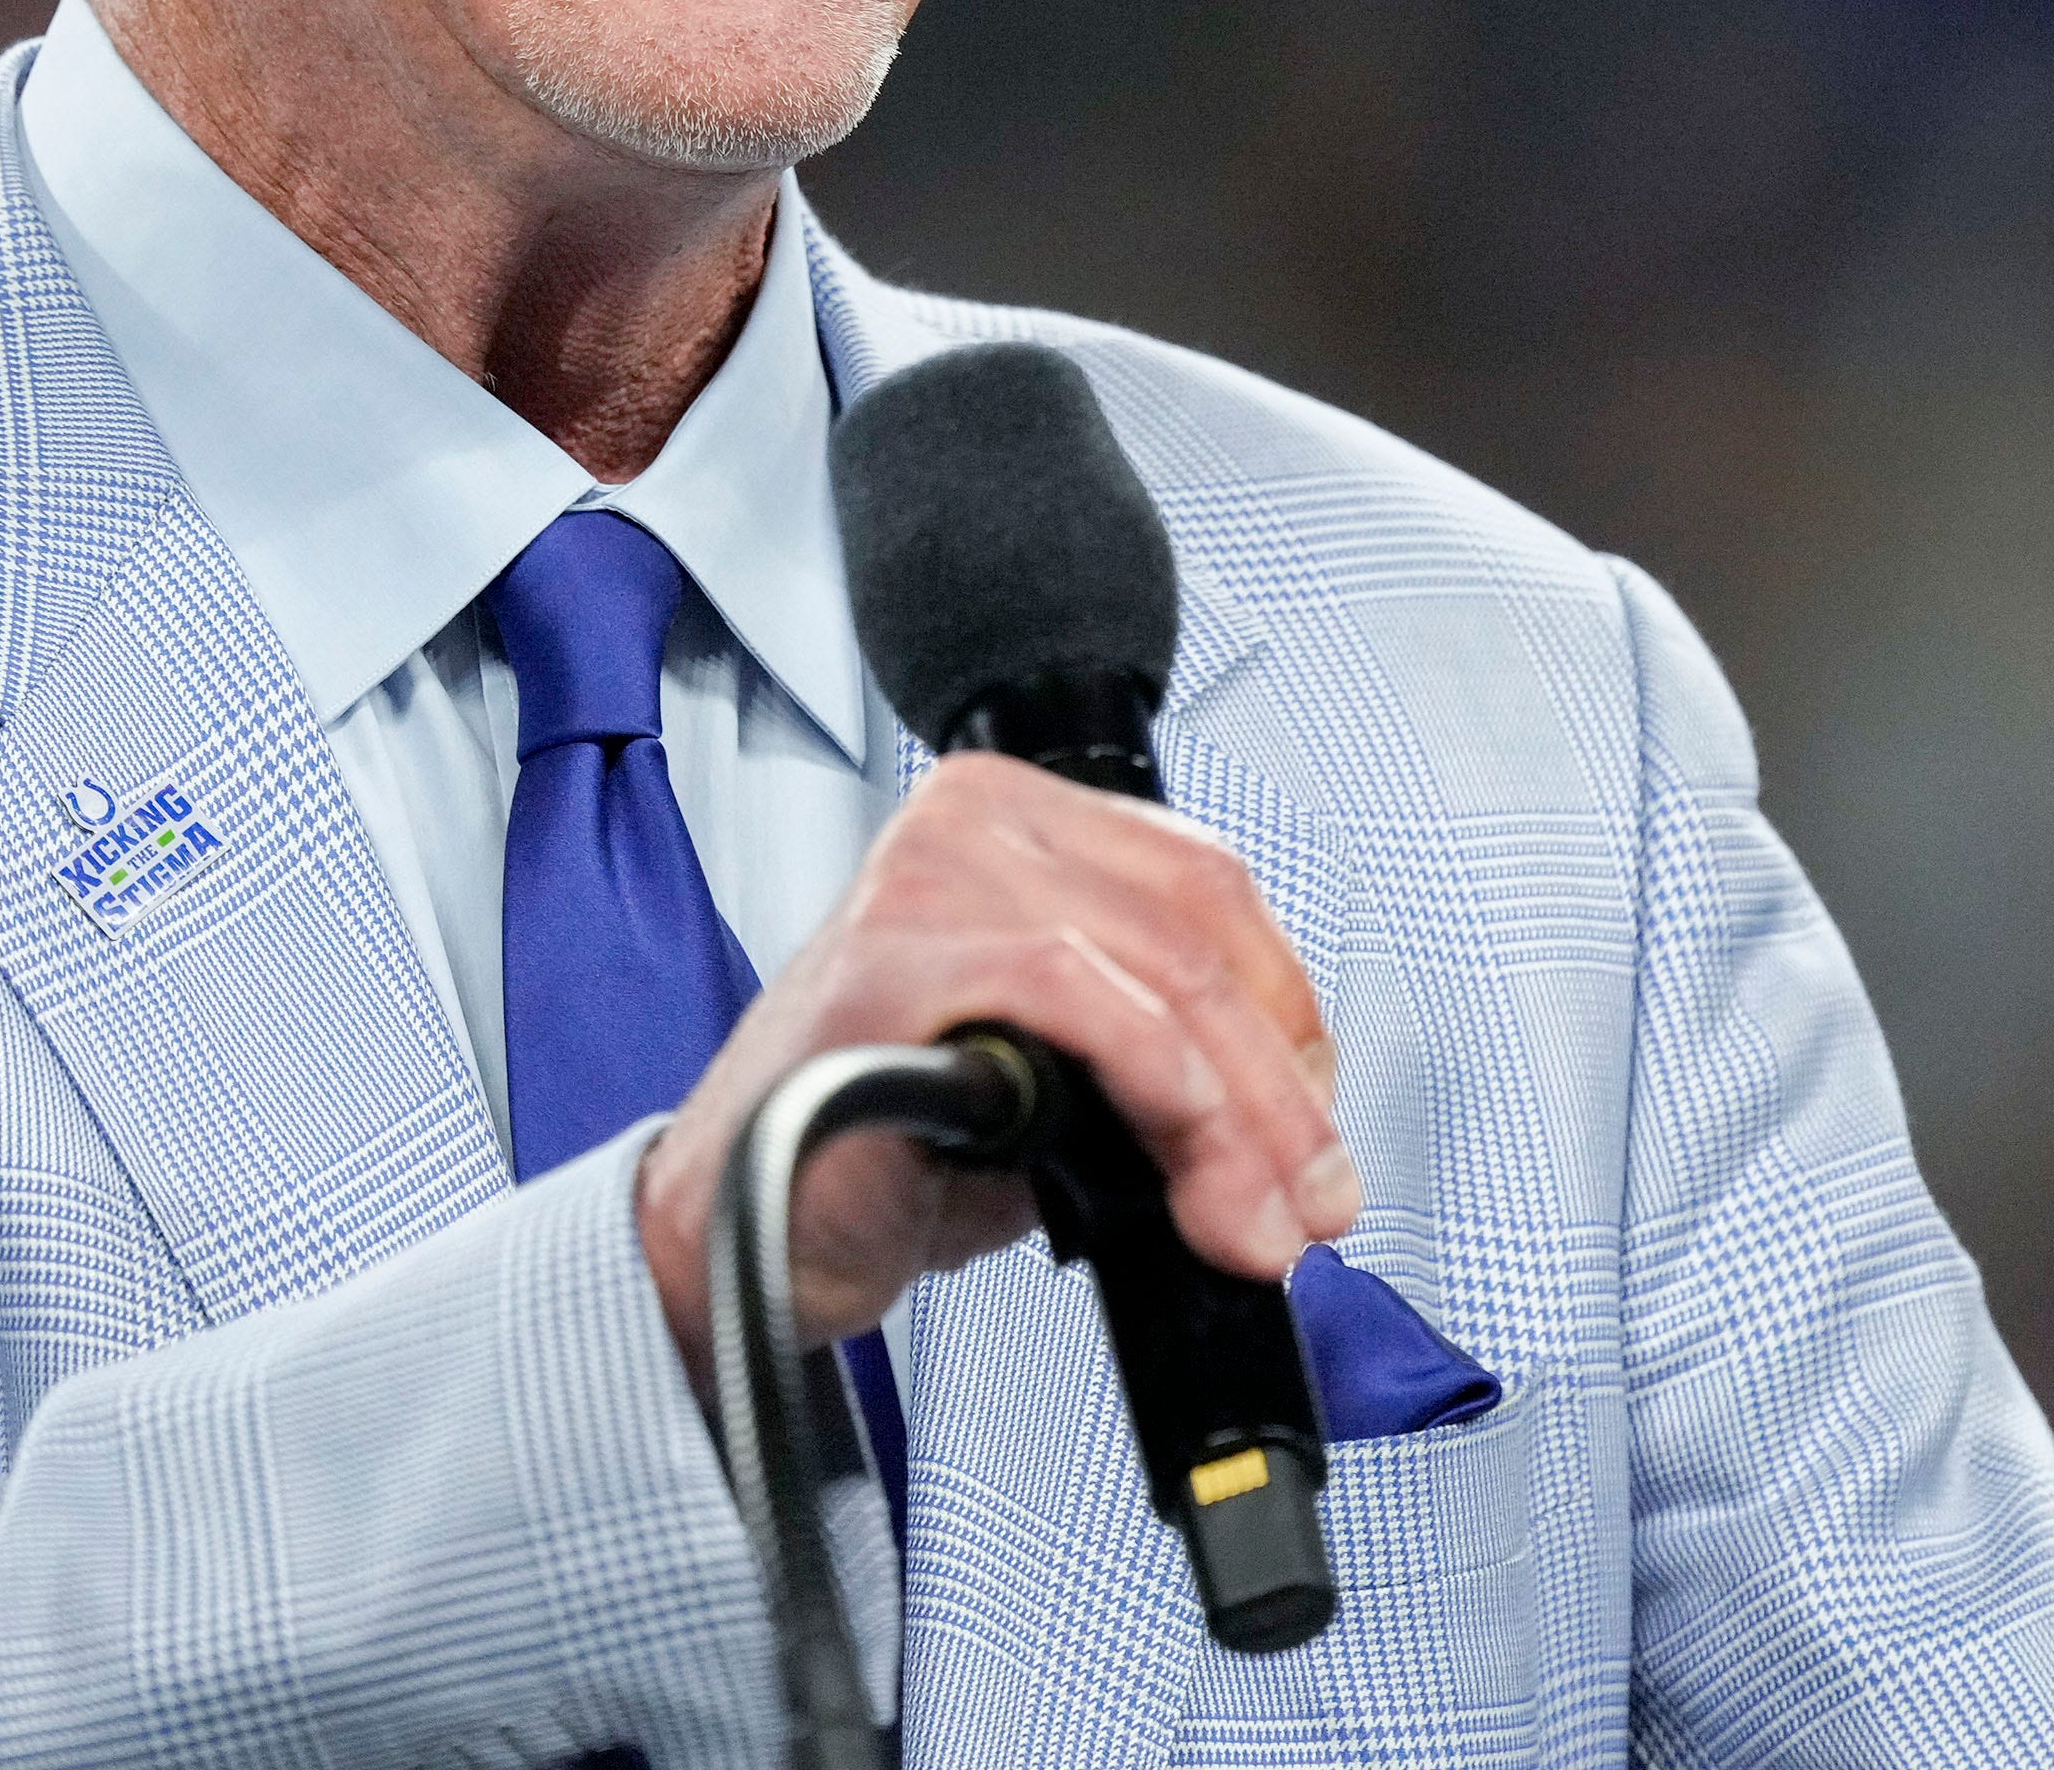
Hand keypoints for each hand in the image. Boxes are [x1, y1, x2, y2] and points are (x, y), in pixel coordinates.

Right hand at [636, 752, 1356, 1389]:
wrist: (736, 1236)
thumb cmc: (876, 1149)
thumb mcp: (1056, 1081)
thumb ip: (1164, 1061)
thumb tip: (1294, 1130)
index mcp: (1012, 818)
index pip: (1208, 884)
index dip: (1292, 1018)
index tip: (1317, 1135)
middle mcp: (968, 820)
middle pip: (1199, 927)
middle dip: (1282, 1091)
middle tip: (1310, 1204)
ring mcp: (924, 878)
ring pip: (1160, 969)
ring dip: (1240, 1118)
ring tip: (1256, 1224)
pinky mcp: (894, 960)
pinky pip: (1080, 1000)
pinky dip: (1162, 1087)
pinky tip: (1188, 1169)